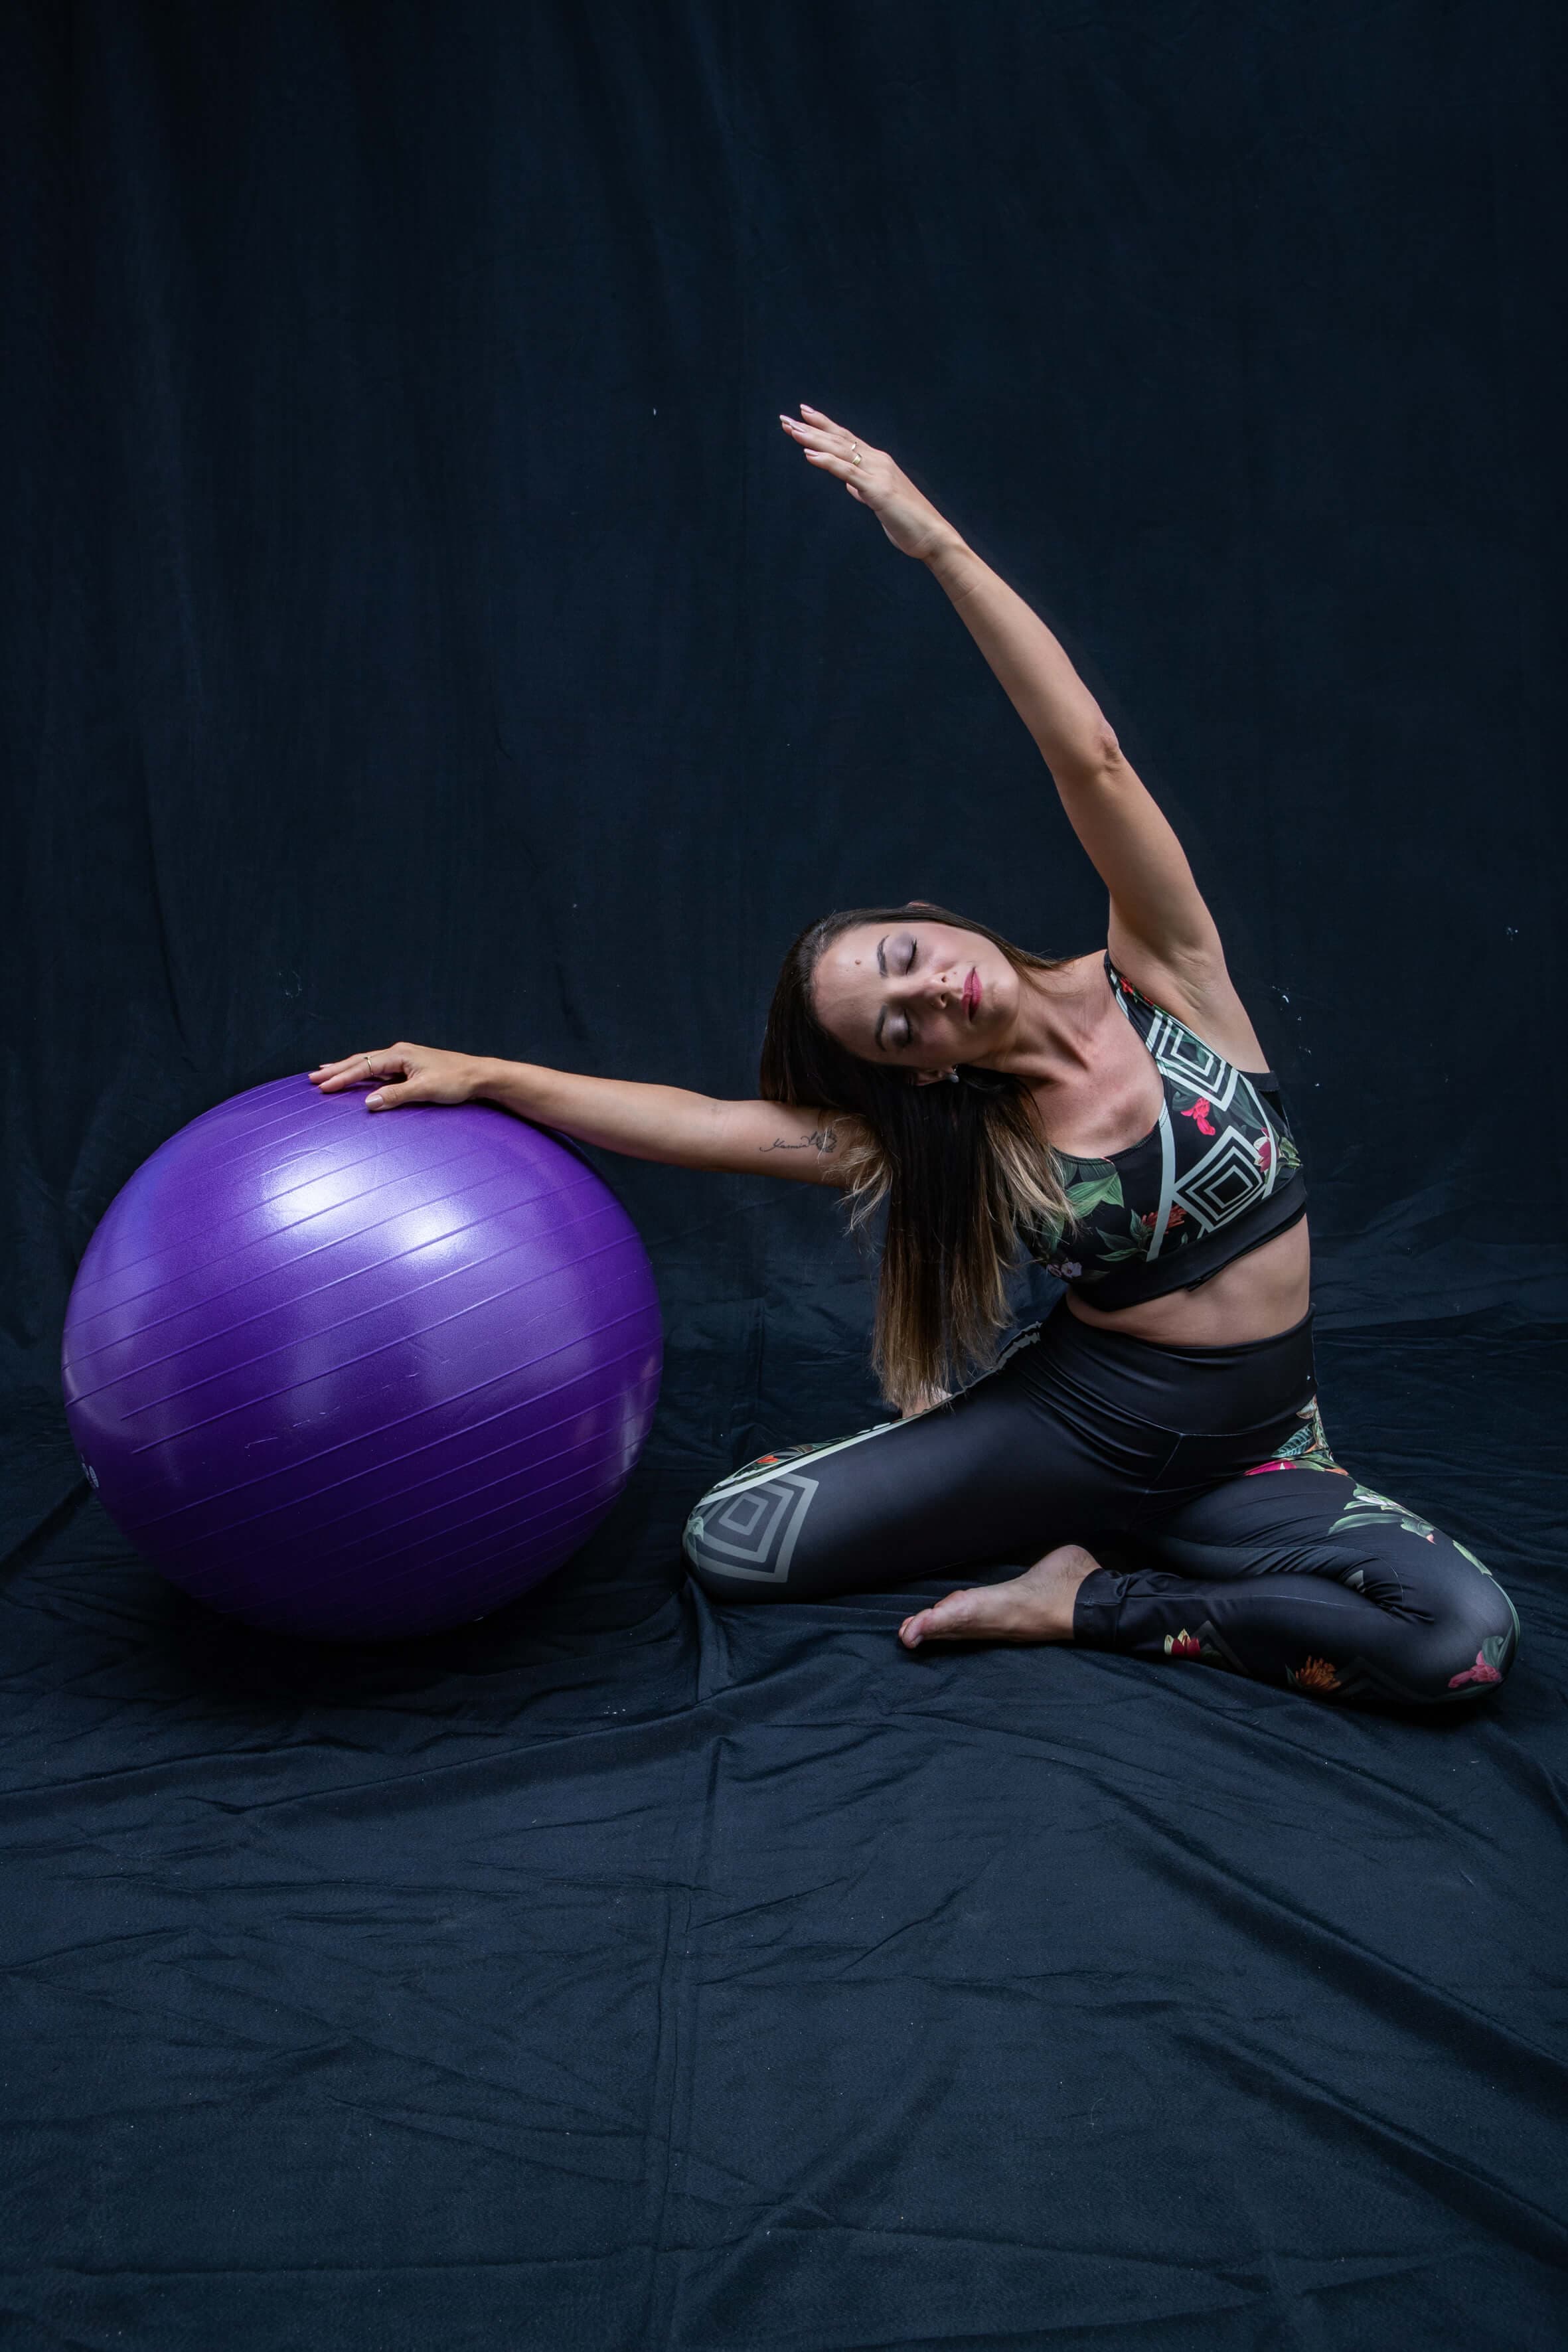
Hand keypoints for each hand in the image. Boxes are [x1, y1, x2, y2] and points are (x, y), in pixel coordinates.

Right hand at [307, 1042, 482, 1110]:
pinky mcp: (409, 1068)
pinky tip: (357, 1076)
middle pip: (361, 1061)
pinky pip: (378, 1069)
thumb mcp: (425, 1090)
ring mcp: (403, 1060)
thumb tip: (368, 1103)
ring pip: (368, 1064)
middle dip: (337, 1070)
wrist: (479, 1076)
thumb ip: (395, 1096)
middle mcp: (398, 1053)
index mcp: (399, 1054)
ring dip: (347, 1070)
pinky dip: (363, 1073)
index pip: (364, 1066)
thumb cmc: (455, 1081)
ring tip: (325, 1073)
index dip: (342, 1078)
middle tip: (313, 1079)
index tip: (323, 1086)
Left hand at [778, 404, 960, 561]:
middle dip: (811, 428)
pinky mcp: (877, 490)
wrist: (932, 536)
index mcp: (878, 462)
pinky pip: (847, 472)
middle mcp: (878, 461)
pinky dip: (827, 462)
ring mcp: (878, 474)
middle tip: (786, 418)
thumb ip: (863, 490)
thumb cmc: (907, 522)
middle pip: (839, 439)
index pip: (846, 439)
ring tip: (792, 430)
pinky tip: (809, 454)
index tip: (803, 415)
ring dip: (814, 439)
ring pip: (841, 450)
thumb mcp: (879, 502)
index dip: (824, 426)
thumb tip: (849, 485)